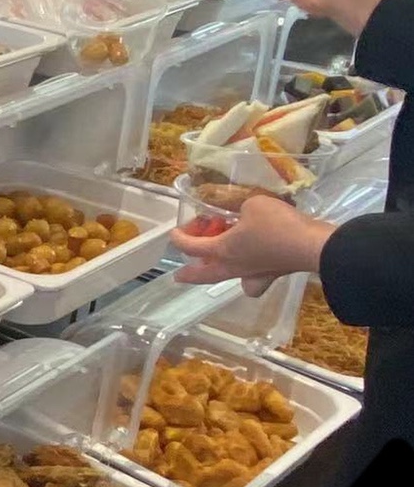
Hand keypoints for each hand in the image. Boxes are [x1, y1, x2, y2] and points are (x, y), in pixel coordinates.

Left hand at [172, 196, 334, 287]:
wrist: (311, 246)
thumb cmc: (277, 224)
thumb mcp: (253, 204)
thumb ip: (241, 207)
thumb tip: (244, 214)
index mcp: (222, 250)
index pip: (191, 247)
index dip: (179, 239)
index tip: (174, 233)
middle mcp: (232, 266)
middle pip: (203, 275)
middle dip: (189, 275)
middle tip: (179, 276)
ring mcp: (252, 274)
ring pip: (226, 278)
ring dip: (216, 273)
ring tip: (214, 266)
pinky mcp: (271, 274)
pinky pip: (254, 282)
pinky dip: (250, 279)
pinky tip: (253, 272)